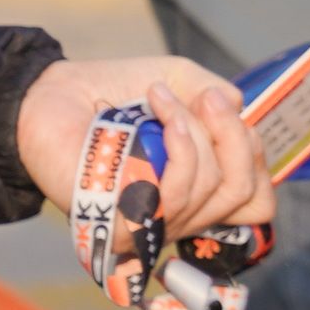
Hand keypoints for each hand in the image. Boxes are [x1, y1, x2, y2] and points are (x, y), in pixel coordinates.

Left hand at [18, 54, 271, 226]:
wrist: (53, 95)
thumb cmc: (114, 92)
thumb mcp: (182, 82)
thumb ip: (218, 97)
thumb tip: (241, 111)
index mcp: (197, 191)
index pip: (255, 203)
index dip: (257, 158)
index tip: (227, 112)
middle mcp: (180, 217)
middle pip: (242, 193)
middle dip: (234, 135)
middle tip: (206, 97)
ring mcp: (153, 226)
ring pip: (211, 187)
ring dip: (194, 128)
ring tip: (161, 96)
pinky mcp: (125, 227)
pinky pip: (175, 193)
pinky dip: (178, 139)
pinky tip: (154, 108)